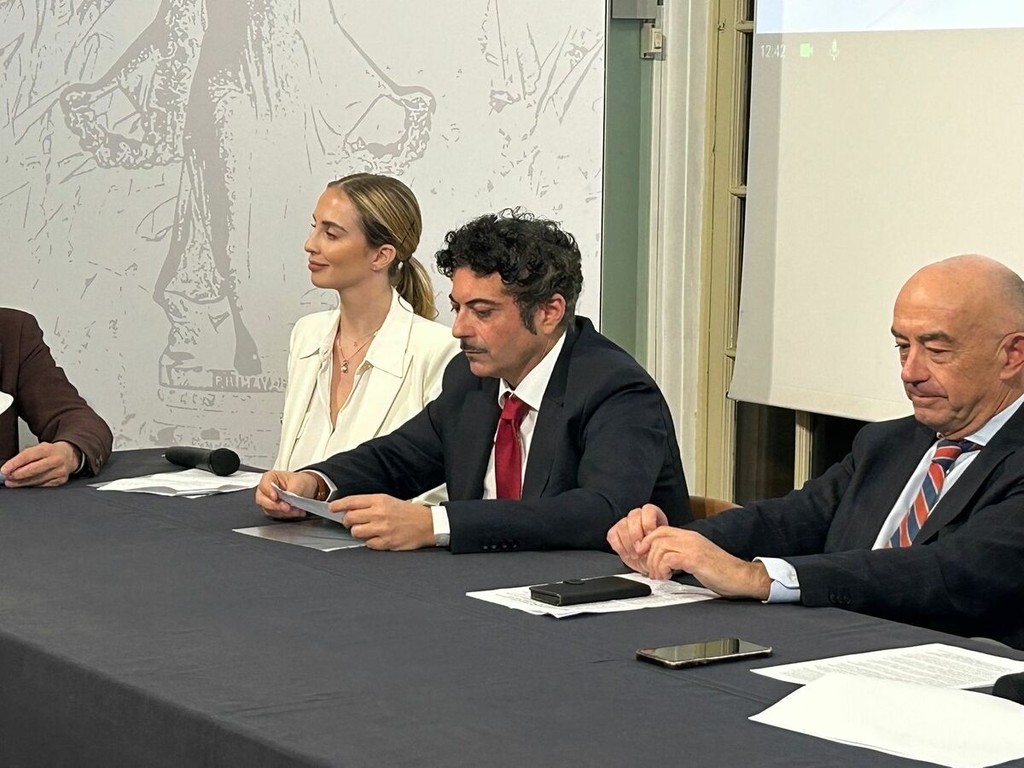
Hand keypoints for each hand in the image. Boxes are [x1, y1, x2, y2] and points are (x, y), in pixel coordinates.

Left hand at [1, 441, 79, 486]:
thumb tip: (9, 468)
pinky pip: (43, 485)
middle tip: (8, 478)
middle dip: (18, 475)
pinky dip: (33, 486)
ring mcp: (60, 471)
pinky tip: (26, 485)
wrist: (69, 455)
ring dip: (22, 483)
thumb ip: (25, 457)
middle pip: (33, 469)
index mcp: (48, 449)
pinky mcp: (61, 480)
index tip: (4, 470)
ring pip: (37, 480)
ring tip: (13, 483)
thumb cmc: (49, 453)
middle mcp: (55, 459)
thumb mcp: (38, 449)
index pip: (28, 456)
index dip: (14, 464)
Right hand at [256, 470, 318, 518]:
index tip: (275, 497)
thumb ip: (291, 492)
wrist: (307, 488)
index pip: (264, 485)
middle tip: (287, 508)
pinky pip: (278, 514)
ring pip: (270, 510)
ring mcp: (269, 501)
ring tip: (296, 510)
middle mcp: (266, 490)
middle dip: (276, 506)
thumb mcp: (298, 483)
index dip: (268, 491)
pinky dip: (288, 515)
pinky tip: (297, 512)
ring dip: (284, 512)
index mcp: (270, 477)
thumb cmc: (300, 481)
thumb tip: (288, 500)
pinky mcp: (274, 510)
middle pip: (263, 500)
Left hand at [336, 494, 433, 549]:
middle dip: (348, 521)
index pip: (352, 501)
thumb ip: (370, 504)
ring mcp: (383, 529)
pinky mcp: (387, 542)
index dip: (338, 505)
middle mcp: (380, 513)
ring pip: (356, 532)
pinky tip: (378, 537)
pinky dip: (370, 542)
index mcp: (380, 500)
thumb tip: (350, 509)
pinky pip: (368, 544)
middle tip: (352, 522)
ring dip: (358, 532)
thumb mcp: (389, 501)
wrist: (427, 524)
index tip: (332, 508)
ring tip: (368, 530)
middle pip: (350, 518)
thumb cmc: (407, 512)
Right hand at [606, 503, 668, 573]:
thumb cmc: (656, 551)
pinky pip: (613, 536)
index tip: (650, 536)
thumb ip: (660, 537)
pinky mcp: (614, 532)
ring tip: (635, 555)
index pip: (648, 509)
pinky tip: (627, 554)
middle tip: (641, 549)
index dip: (648, 523)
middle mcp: (638, 515)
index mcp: (652, 514)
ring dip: (628, 543)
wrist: (648, 561)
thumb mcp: (663, 543)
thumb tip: (655, 538)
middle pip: (633, 516)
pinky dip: (620, 547)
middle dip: (636, 535)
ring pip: (622, 526)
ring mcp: (624, 522)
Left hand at [639, 527, 771, 598]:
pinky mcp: (695, 559)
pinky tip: (668, 577)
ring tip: (660, 576)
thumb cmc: (721, 571)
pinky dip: (663, 569)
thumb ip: (682, 554)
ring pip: (659, 548)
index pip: (661, 530)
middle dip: (648, 555)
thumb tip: (663, 561)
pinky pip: (668, 559)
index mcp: (690, 537)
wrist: (741, 577)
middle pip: (657, 537)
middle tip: (651, 571)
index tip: (642, 555)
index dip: (647, 541)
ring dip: (655, 565)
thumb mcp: (698, 558)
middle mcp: (690, 538)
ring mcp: (692, 547)